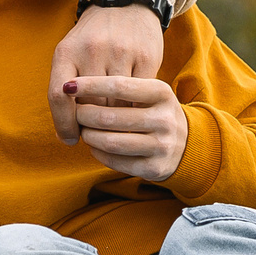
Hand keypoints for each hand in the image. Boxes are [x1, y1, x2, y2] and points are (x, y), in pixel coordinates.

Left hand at [48, 2, 164, 141]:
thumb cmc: (92, 38)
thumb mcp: (70, 53)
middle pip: (89, 105)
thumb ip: (64, 90)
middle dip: (90, 125)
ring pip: (115, 104)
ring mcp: (121, 53)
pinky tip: (130, 114)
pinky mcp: (146, 57)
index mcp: (67, 51)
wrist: (126, 3)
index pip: (58, 97)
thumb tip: (68, 135)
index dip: (63, 124)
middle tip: (94, 133)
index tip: (71, 138)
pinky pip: (138, 97)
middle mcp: (92, 50)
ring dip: (113, 122)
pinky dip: (133, 110)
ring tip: (111, 126)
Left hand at [64, 75, 188, 183]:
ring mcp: (162, 145)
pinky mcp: (155, 168)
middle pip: (109, 117)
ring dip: (89, 136)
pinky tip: (94, 146)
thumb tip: (72, 89)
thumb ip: (120, 88)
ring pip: (110, 142)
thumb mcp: (148, 93)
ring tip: (83, 129)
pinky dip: (98, 153)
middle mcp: (164, 119)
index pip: (119, 85)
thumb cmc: (154, 111)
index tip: (68, 86)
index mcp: (162, 93)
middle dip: (83, 115)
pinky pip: (115, 162)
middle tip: (74, 112)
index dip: (89, 85)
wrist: (187, 143)